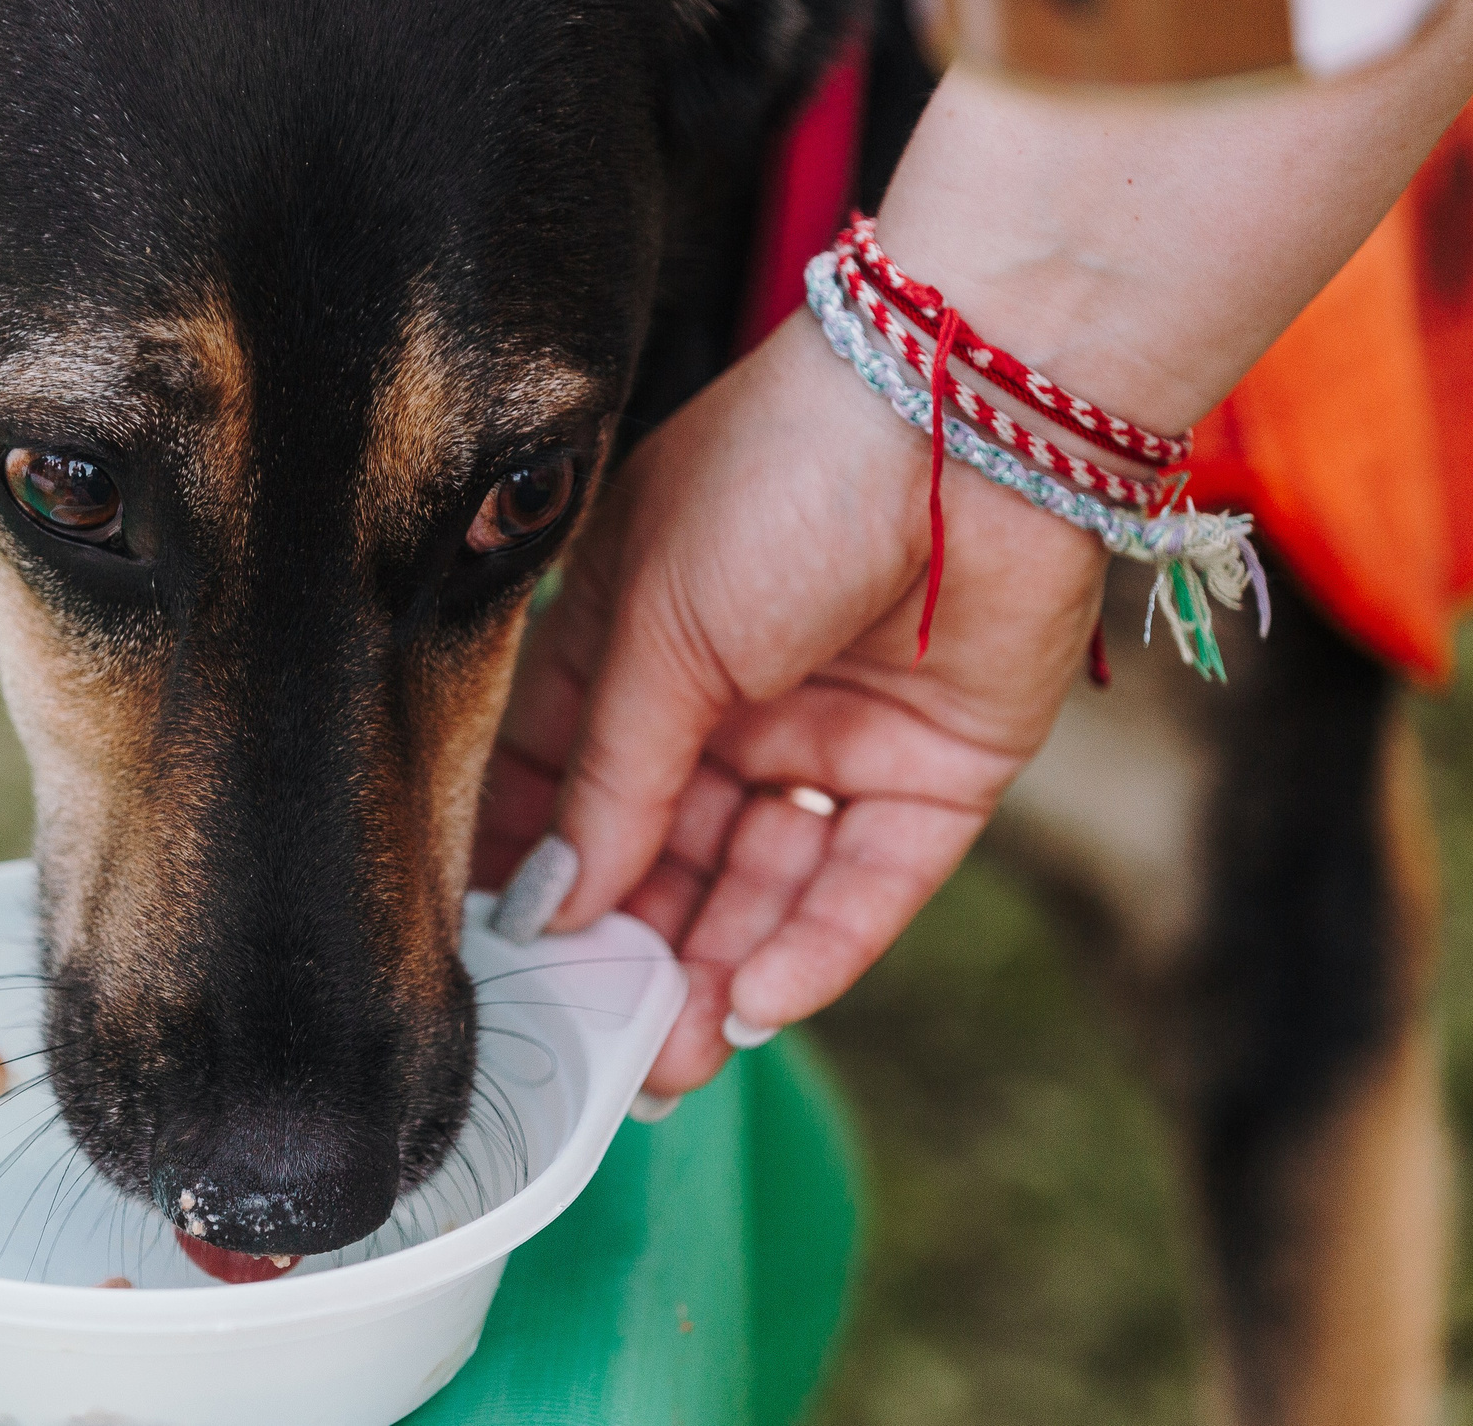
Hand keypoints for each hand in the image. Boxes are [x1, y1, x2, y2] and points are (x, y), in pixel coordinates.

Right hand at [474, 311, 1107, 1097]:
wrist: (973, 412)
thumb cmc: (782, 479)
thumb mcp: (657, 632)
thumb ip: (607, 780)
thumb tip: (545, 909)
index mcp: (635, 644)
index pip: (562, 786)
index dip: (533, 877)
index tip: (500, 974)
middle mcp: (729, 699)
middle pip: (664, 856)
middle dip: (630, 955)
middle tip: (596, 1055)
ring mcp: (829, 738)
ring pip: (759, 887)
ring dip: (714, 971)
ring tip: (671, 1060)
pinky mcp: (933, 774)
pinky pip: (864, 884)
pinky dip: (814, 947)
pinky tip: (761, 1002)